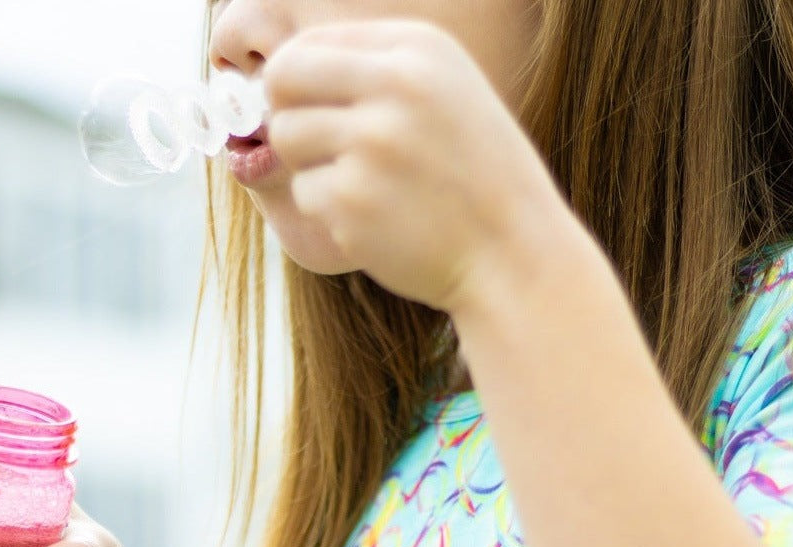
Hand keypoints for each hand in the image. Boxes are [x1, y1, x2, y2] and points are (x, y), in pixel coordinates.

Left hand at [264, 18, 568, 315]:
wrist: (512, 255)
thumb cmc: (474, 181)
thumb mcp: (445, 95)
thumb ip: (375, 73)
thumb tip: (279, 74)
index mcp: (418, 49)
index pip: (310, 43)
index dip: (297, 83)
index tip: (315, 112)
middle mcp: (394, 86)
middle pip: (282, 80)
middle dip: (287, 113)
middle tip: (315, 148)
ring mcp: (371, 144)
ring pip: (286, 137)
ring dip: (310, 165)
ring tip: (359, 187)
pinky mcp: (353, 201)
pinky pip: (304, 193)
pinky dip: (328, 212)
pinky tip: (375, 221)